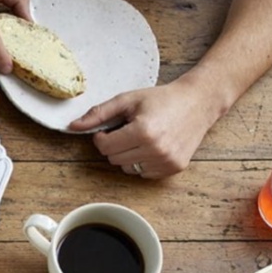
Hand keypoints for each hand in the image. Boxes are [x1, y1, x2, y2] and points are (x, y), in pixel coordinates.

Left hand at [69, 77, 220, 177]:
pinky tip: (154, 146)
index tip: (110, 129)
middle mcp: (156, 150)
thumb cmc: (162, 99)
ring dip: (128, 155)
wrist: (198, 102)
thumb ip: (99, 113)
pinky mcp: (174, 168)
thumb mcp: (128, 99)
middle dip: (116, 145)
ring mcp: (166, 162)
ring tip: (143, 137)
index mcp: (143, 132)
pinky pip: (143, 173)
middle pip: (114, 159)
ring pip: (127, 169)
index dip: (102, 137)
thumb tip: (72, 126)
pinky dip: (143, 162)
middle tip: (129, 130)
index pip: (105, 147)